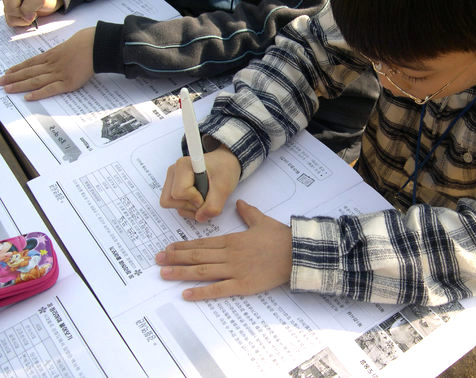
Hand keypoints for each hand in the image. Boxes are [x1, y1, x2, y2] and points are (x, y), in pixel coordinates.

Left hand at [0, 27, 94, 99]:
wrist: (94, 45)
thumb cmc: (85, 44)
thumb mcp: (68, 46)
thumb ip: (60, 53)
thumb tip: (57, 56)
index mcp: (51, 56)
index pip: (30, 63)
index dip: (18, 68)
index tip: (7, 72)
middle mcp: (51, 65)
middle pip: (28, 72)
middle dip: (13, 77)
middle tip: (0, 82)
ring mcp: (59, 74)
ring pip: (35, 81)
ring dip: (20, 85)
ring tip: (8, 89)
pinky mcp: (68, 83)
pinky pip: (50, 89)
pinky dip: (39, 93)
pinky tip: (28, 97)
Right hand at [2, 0, 62, 26]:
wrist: (50, 1)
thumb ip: (30, 6)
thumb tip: (25, 17)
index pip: (11, 7)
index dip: (23, 12)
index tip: (35, 11)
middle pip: (10, 14)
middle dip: (24, 17)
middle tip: (34, 13)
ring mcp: (8, 5)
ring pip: (10, 20)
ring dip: (23, 21)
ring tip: (32, 14)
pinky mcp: (11, 14)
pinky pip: (13, 23)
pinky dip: (22, 23)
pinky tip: (28, 18)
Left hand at [156, 199, 292, 300]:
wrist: (297, 253)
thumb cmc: (280, 237)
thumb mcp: (262, 221)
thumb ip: (248, 213)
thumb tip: (240, 203)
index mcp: (232, 239)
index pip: (202, 243)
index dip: (183, 246)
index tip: (168, 247)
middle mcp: (229, 254)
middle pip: (197, 256)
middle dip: (175, 258)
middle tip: (156, 260)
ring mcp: (234, 270)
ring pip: (202, 271)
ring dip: (180, 272)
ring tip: (163, 273)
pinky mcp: (243, 285)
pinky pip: (218, 290)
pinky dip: (201, 292)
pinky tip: (186, 294)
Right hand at [160, 144, 240, 221]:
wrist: (225, 164)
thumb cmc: (224, 169)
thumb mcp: (224, 187)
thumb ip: (213, 205)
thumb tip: (200, 218)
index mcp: (183, 166)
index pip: (179, 192)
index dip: (195, 199)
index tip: (208, 194)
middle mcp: (174, 172)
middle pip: (170, 200)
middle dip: (190, 205)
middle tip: (206, 198)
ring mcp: (172, 180)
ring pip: (170, 204)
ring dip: (189, 208)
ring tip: (204, 199)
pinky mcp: (174, 187)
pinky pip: (175, 204)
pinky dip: (188, 208)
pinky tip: (200, 201)